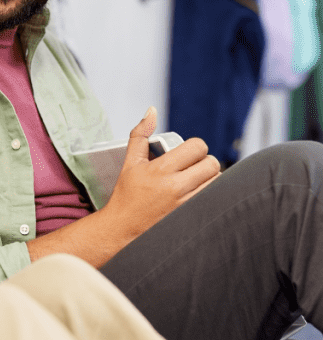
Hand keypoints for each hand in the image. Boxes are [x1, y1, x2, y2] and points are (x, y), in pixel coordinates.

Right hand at [102, 107, 220, 240]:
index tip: (188, 155)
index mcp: (161, 169)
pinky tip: (199, 195)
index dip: (195, 148)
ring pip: (217, 182)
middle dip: (204, 163)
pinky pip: (214, 200)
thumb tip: (152, 110)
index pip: (197, 147)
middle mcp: (175, 187)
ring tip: (196, 182)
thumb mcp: (130, 163)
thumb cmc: (127, 195)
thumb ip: (140, 135)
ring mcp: (185, 205)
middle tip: (194, 168)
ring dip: (210, 180)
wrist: (122, 229)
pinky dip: (210, 195)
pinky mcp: (191, 218)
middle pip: (211, 164)